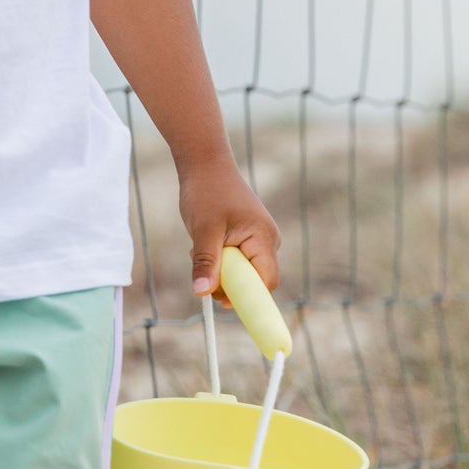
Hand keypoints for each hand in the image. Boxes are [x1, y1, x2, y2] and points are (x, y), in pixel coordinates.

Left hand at [178, 155, 280, 298]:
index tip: (222, 303)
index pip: (265, 282)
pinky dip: (218, 259)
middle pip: (253, 280)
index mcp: (264, 239)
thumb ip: (205, 263)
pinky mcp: (247, 238)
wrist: (205, 164)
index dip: (248, 298)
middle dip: (227, 281)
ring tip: (201, 247)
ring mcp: (258, 239)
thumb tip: (202, 293)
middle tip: (203, 267)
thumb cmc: (207, 191)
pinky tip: (205, 242)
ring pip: (241, 271)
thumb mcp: (203, 231)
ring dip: (219, 268)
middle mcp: (267, 241)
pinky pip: (236, 261)